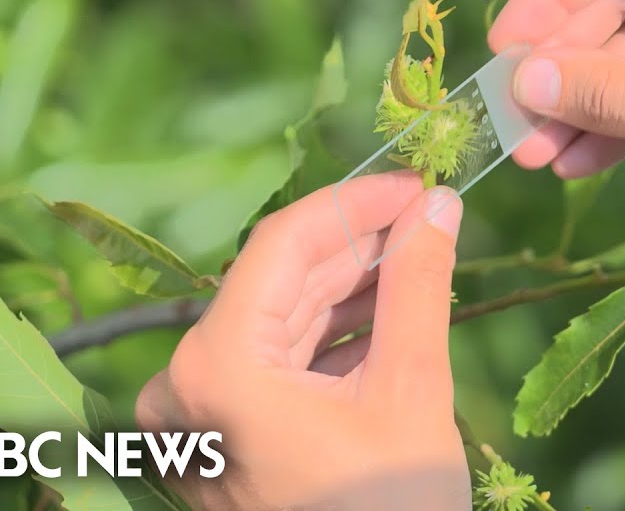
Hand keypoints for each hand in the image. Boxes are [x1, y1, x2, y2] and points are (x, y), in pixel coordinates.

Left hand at [135, 174, 470, 509]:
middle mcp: (185, 386)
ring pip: (278, 319)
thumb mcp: (410, 392)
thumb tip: (439, 207)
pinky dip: (329, 335)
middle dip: (357, 244)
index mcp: (216, 368)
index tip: (416, 183)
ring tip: (418, 257)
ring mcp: (196, 418)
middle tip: (428, 215)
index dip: (354, 203)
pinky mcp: (219, 441)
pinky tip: (387, 311)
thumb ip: (418, 286)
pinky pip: (274, 363)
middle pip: (278, 281)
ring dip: (348, 286)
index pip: (281, 246)